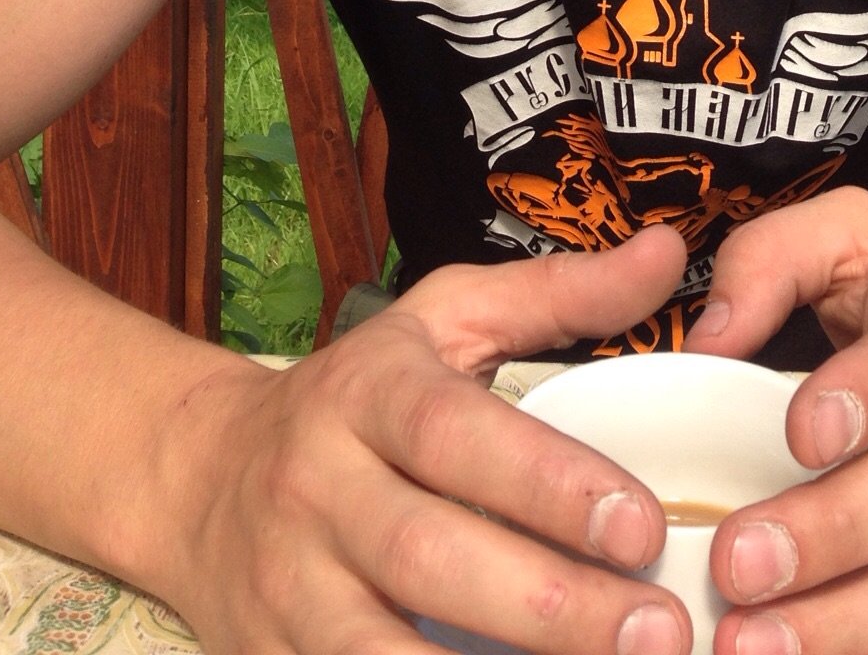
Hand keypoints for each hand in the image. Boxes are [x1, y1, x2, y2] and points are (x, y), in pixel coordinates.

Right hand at [152, 227, 696, 654]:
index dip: (545, 482)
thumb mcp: (445, 320)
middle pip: (427, 555)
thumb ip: (559, 294)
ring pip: (379, 652)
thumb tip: (670, 252)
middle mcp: (316, 488)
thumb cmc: (359, 395)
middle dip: (548, 604)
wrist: (196, 476)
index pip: (452, 435)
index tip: (642, 525)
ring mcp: (284, 588)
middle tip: (658, 634)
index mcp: (366, 393)